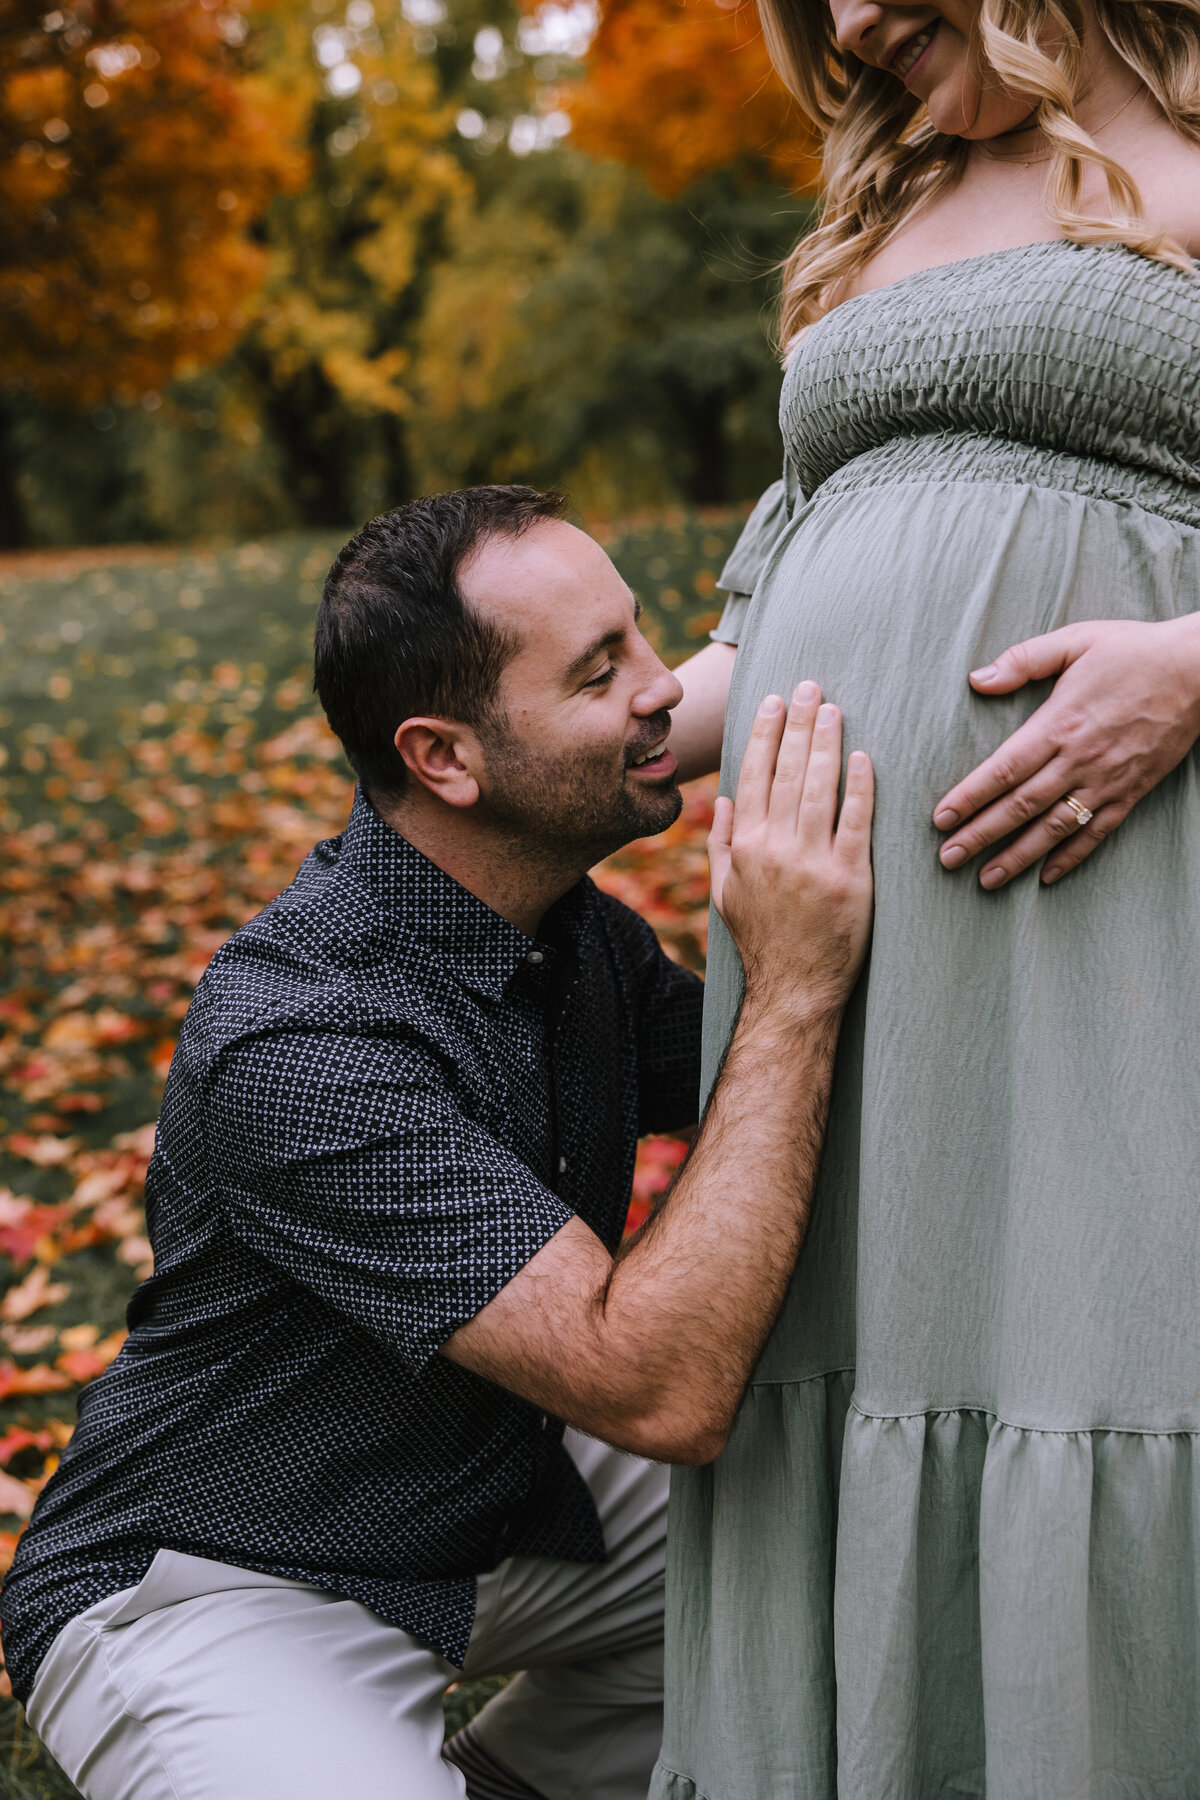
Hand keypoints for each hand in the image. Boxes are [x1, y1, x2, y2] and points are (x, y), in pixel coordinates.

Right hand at [709, 683, 873, 1010]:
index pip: (753, 776)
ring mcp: (813, 863)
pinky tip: (862, 757)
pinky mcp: (850, 879)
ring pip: (818, 788)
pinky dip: (860, 787)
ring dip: (826, 743)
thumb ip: (722, 845)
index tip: (772, 701)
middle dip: (797, 723)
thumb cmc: (761, 941)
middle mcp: (775, 848)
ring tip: (832, 708)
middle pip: (786, 772)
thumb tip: (723, 801)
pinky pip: (856, 822)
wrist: (793, 989)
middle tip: (808, 685)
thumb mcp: (726, 895)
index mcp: (745, 847)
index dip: (763, 734)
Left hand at [933, 616, 1199, 887]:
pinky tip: (1046, 876)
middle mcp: (1080, 758)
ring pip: (1055, 827)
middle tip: (949, 859)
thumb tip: (976, 680)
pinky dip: (1071, 857)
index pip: (1005, 770)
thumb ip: (1023, 661)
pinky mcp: (1132, 791)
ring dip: (1018, 856)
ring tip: (986, 879)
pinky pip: (1097, 832)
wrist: (1199, 669)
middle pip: (1021, 806)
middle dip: (981, 835)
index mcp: (1060, 723)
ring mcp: (1107, 779)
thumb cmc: (1133, 651)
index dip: (970, 797)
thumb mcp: (1075, 641)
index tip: (941, 819)